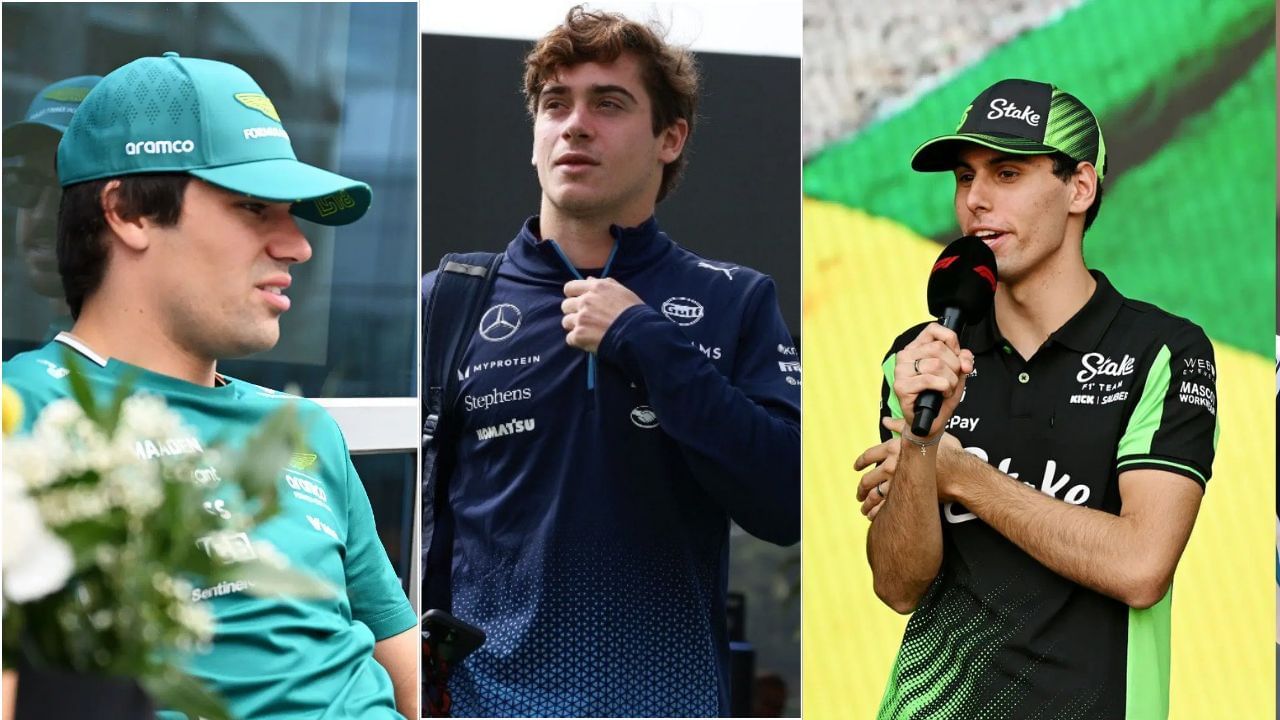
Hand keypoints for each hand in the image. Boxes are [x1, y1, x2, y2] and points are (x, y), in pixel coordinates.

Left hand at [561, 277, 643, 352]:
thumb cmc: (634, 312)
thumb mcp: (622, 291)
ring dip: (575, 327)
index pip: (570, 287)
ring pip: (566, 322)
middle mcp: (585, 301)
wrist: (638, 333)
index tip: (577, 301)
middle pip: (565, 305)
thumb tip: (589, 279)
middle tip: (585, 319)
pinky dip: (578, 341)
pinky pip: (570, 338)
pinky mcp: (579, 335)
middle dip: (573, 312)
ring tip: (589, 332)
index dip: (572, 295)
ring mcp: (581, 318)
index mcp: (595, 288)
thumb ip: (604, 283)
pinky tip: (589, 342)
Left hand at [857, 418, 963, 518]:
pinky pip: (885, 507)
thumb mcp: (925, 434)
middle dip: (861, 488)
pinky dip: (877, 513)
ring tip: (865, 508)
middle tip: (859, 493)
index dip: (860, 462)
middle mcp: (892, 466)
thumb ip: (902, 426)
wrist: (960, 474)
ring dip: (867, 503)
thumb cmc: (947, 454)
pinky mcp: (905, 497)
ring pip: (874, 496)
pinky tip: (875, 515)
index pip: (869, 455)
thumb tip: (887, 420)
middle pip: (868, 480)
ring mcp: (897, 483)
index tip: (857, 467)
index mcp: (894, 449)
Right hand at [893, 323, 973, 438]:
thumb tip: (964, 359)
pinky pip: (929, 379)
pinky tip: (943, 393)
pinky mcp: (901, 386)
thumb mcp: (957, 374)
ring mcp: (900, 371)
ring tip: (948, 389)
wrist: (931, 421)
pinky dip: (943, 387)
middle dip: (955, 365)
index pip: (933, 329)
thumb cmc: (940, 396)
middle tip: (954, 379)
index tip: (957, 355)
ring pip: (936, 364)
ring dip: (951, 379)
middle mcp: (905, 356)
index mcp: (916, 348)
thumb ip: (963, 360)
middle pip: (939, 348)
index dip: (951, 340)